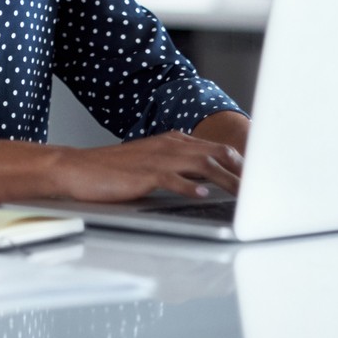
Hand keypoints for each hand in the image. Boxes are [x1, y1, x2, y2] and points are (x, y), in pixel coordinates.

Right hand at [47, 131, 243, 202]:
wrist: (78, 167)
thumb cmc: (113, 170)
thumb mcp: (150, 163)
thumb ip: (178, 167)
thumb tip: (205, 180)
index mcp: (172, 141)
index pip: (214, 148)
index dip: (238, 161)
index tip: (256, 175)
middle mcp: (169, 145)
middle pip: (214, 154)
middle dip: (240, 170)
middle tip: (259, 186)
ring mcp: (157, 158)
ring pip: (201, 165)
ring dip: (224, 179)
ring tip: (241, 193)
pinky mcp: (144, 174)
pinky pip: (172, 179)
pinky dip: (190, 187)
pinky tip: (202, 196)